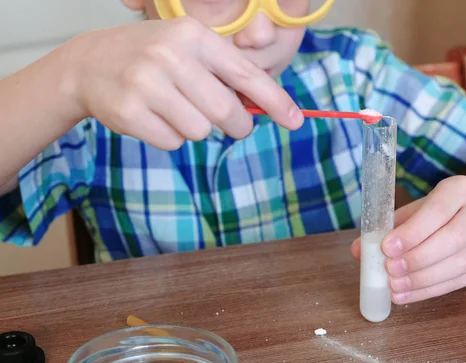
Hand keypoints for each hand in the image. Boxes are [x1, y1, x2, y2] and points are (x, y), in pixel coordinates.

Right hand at [65, 17, 301, 149]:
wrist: (88, 64)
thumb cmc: (150, 58)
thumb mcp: (187, 50)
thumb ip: (223, 74)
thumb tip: (263, 107)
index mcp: (193, 36)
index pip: (245, 74)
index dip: (275, 100)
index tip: (295, 120)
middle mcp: (170, 56)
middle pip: (226, 111)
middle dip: (236, 125)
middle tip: (232, 125)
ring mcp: (147, 84)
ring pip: (200, 131)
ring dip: (195, 128)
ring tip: (173, 109)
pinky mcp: (130, 113)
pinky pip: (173, 143)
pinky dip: (170, 137)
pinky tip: (154, 117)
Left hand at [351, 176, 465, 303]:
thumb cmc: (433, 213)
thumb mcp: (410, 212)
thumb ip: (385, 228)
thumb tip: (359, 250)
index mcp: (460, 188)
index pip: (438, 210)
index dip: (412, 232)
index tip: (387, 248)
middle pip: (453, 239)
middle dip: (418, 258)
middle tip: (389, 270)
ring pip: (459, 264)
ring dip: (423, 279)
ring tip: (394, 286)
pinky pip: (459, 282)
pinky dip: (429, 291)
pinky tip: (406, 294)